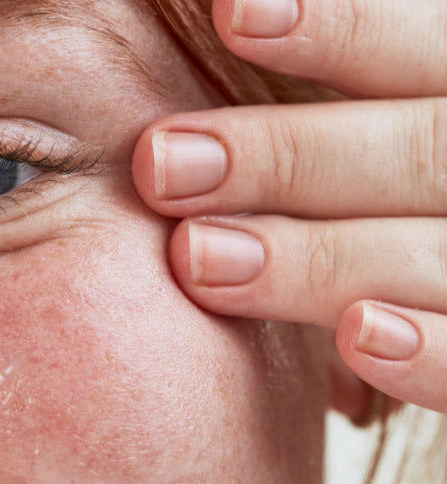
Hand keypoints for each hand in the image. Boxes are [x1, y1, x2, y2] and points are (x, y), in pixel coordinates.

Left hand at [132, 0, 446, 413]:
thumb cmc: (397, 211)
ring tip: (199, 258)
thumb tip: (232, 26)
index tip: (231, 14)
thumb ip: (341, 134)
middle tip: (161, 165)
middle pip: (419, 153)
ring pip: (432, 255)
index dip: (346, 26)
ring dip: (317, 258)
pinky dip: (429, 352)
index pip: (430, 48)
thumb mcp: (384, 145)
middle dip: (288, 157)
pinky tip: (356, 338)